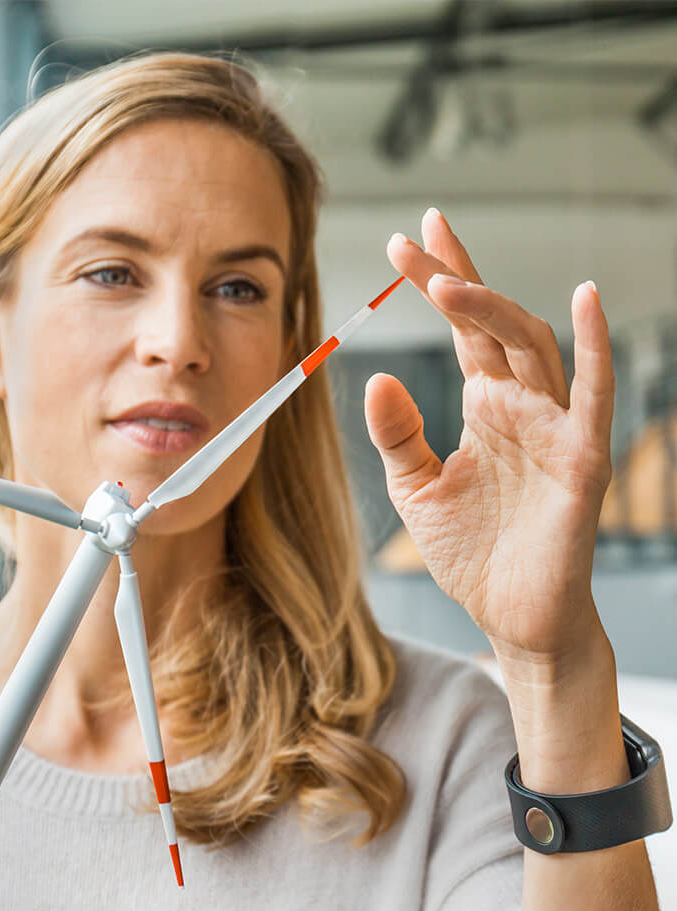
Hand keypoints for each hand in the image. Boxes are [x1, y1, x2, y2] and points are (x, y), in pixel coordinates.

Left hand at [364, 208, 614, 669]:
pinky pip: (593, 397)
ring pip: (533, 348)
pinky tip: (584, 302)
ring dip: (493, 310)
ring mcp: (554, 428)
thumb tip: (377, 379)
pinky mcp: (582, 460)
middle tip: (419, 236)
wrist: (511, 614)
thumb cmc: (472, 552)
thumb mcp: (417, 488)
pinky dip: (594, 350)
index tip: (406, 242)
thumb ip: (398, 435)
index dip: (439, 283)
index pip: (463, 331)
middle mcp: (522, 405)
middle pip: (493, 324)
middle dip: (457, 278)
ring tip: (447, 283)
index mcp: (485, 406)